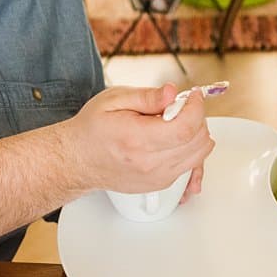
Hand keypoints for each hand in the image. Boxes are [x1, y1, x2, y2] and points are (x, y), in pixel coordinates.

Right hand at [61, 83, 213, 194]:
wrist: (78, 160)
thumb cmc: (92, 130)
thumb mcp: (113, 100)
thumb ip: (146, 96)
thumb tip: (172, 92)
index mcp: (137, 139)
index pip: (185, 127)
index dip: (196, 108)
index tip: (193, 96)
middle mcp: (150, 163)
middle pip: (197, 142)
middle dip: (197, 118)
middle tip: (181, 107)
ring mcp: (157, 178)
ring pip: (199, 156)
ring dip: (197, 134)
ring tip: (176, 122)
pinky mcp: (160, 184)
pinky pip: (190, 167)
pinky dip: (191, 150)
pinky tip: (176, 138)